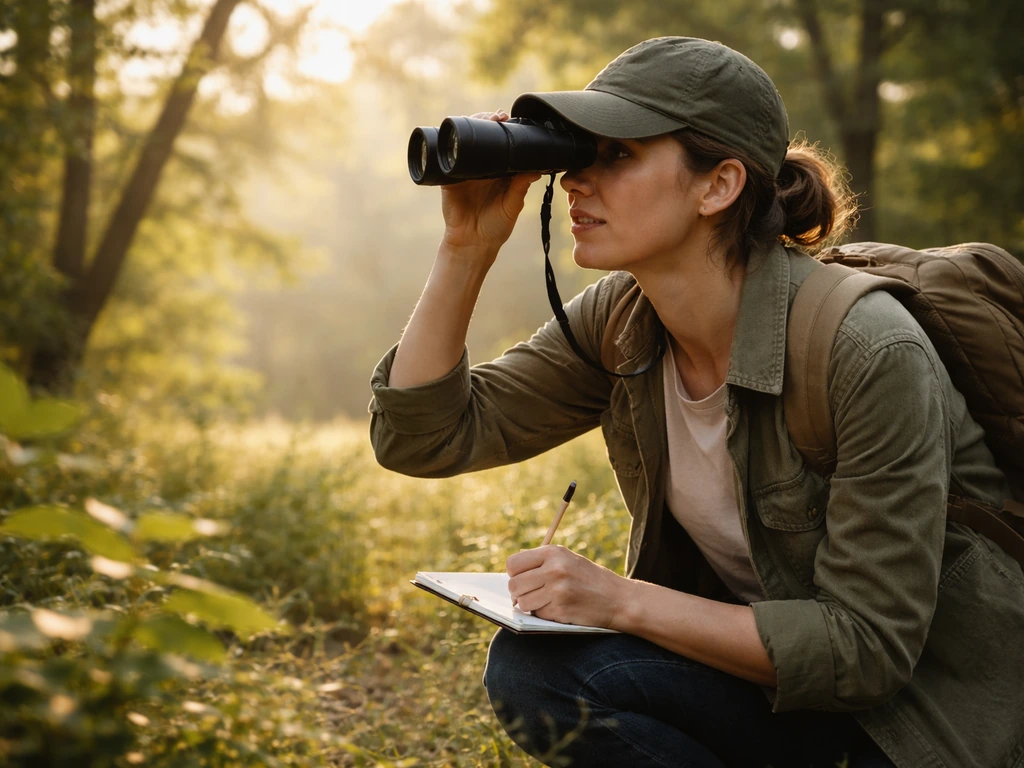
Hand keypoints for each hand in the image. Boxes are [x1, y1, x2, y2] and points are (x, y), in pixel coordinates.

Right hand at [439, 110, 542, 258]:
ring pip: (465, 142)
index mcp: (499, 171)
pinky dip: (450, 146)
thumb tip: (536, 169)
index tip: (510, 118)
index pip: (502, 143)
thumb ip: (521, 186)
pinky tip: (456, 136)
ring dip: (471, 126)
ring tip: (482, 119)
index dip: (505, 129)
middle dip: (488, 121)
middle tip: (498, 116)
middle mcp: (482, 167)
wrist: (473, 243)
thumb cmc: (496, 226)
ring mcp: (464, 170)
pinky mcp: (449, 178)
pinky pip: (447, 159)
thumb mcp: (512, 205)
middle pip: (483, 136)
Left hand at [506, 546, 630, 629]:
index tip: (522, 579)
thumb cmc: (590, 579)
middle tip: (531, 594)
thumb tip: (511, 569)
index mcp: (553, 553)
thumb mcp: (568, 559)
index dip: (513, 574)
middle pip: (514, 585)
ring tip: (546, 601)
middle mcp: (554, 569)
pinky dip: (544, 614)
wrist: (618, 599)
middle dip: (519, 593)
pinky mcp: (561, 610)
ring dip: (530, 606)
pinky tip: (559, 609)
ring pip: (523, 603)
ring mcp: (557, 590)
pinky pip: (538, 615)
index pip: (513, 563)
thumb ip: (542, 560)